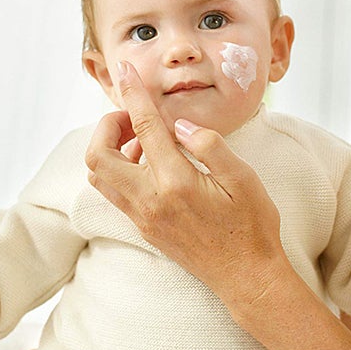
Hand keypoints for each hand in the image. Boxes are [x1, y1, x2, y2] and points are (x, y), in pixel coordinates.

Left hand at [85, 61, 285, 305]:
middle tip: (135, 116)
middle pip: (98, 155)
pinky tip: (150, 163)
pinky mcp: (143, 228)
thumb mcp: (243, 179)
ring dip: (110, 149)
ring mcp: (142, 217)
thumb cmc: (252, 228)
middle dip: (108, 125)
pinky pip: (114, 192)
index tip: (125, 71)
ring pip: (100, 176)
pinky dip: (119, 169)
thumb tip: (180, 124)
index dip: (132, 93)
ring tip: (143, 139)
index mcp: (176, 182)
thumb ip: (210, 145)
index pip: (143, 127)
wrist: (247, 278)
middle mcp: (150, 201)